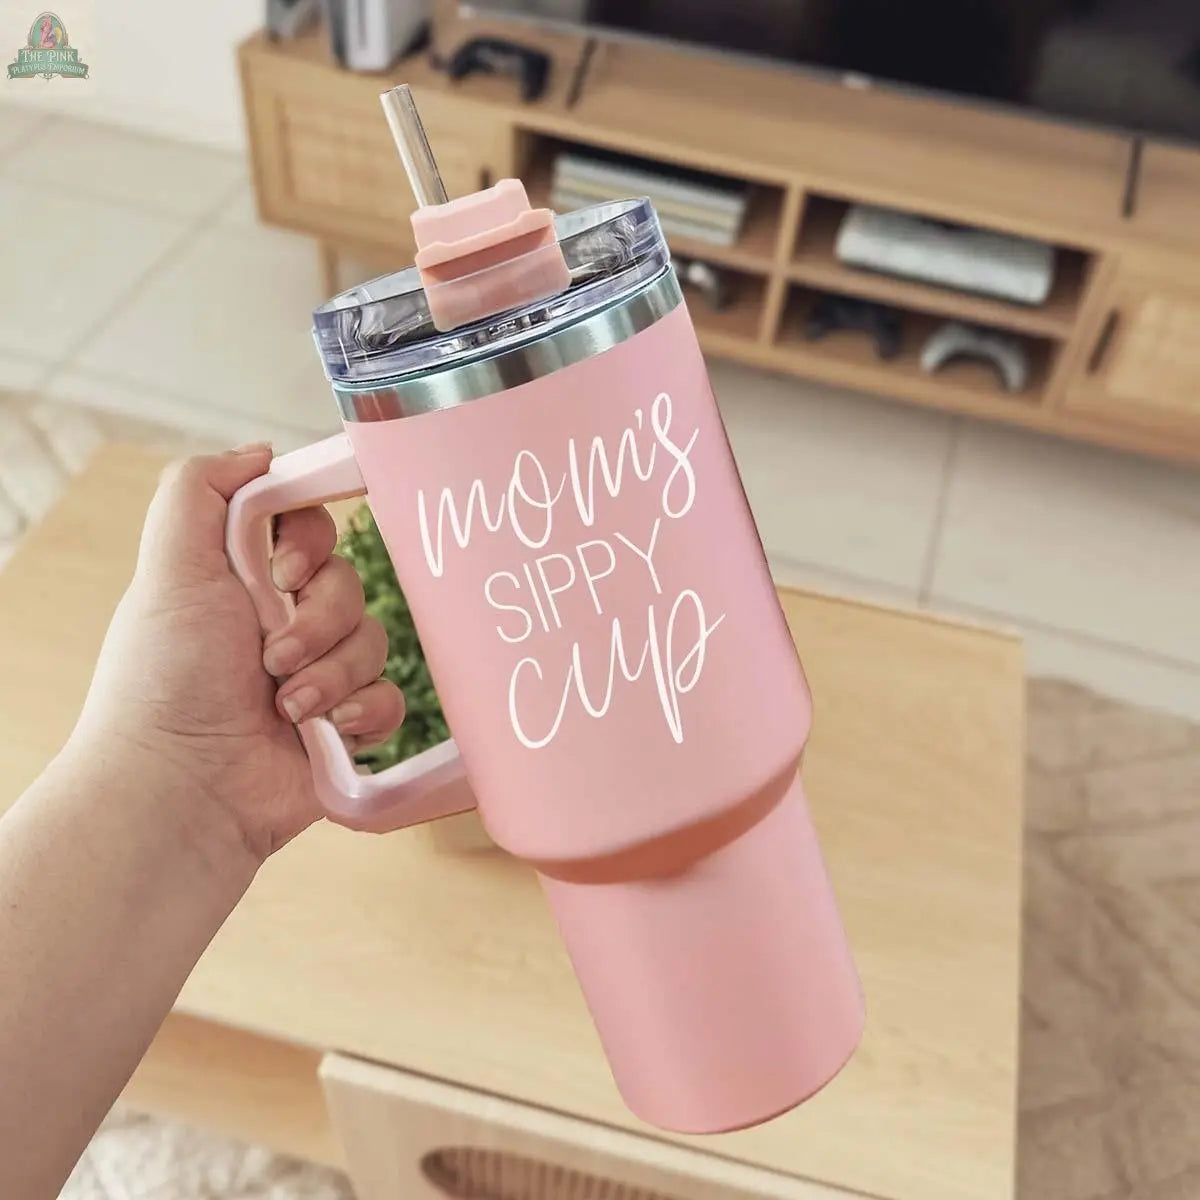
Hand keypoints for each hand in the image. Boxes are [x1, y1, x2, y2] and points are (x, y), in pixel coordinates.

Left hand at [69, 445, 404, 866]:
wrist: (183, 788)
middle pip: (350, 583)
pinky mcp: (346, 725)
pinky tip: (329, 729)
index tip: (282, 572)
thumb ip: (199, 491)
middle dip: (319, 620)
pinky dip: (363, 711)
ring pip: (376, 640)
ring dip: (332, 672)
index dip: (311, 543)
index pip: (312, 529)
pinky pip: (391, 697)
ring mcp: (319, 674)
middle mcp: (284, 622)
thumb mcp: (169, 569)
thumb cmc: (166, 681)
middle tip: (272, 657)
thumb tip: (261, 452)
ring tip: (287, 706)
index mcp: (246, 582)